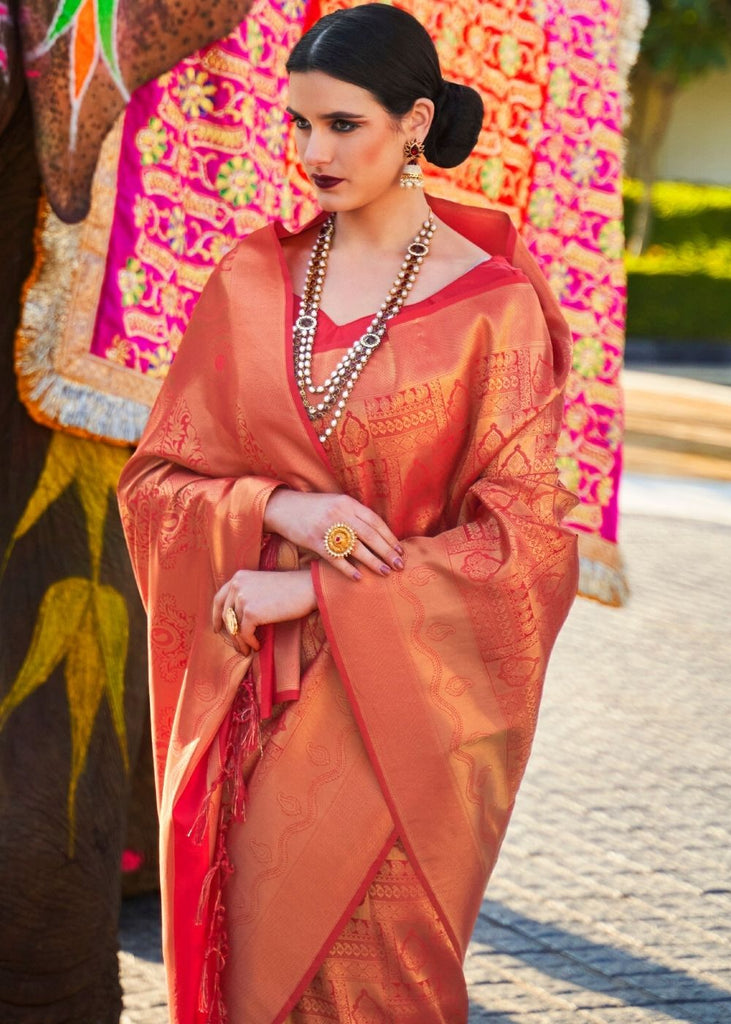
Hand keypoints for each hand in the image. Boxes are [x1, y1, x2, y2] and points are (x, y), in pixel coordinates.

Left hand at [212, 569, 316, 654]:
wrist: (309, 588)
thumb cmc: (291, 589)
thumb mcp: (262, 586)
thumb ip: (247, 595)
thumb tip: (236, 620)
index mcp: (238, 577)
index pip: (218, 599)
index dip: (216, 616)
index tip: (218, 629)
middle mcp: (237, 585)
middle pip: (225, 616)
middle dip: (229, 634)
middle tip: (237, 646)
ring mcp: (242, 598)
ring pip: (234, 627)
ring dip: (241, 642)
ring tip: (248, 650)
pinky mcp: (251, 612)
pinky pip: (245, 634)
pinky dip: (250, 643)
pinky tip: (258, 646)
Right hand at [264, 489, 403, 580]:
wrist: (283, 507)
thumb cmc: (314, 508)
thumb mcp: (336, 504)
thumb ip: (355, 515)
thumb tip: (378, 532)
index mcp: (348, 503)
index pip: (375, 521)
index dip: (389, 537)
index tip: (400, 550)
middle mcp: (339, 513)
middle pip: (370, 535)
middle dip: (387, 551)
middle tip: (399, 565)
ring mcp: (326, 527)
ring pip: (356, 547)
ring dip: (373, 562)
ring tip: (385, 572)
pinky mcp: (314, 540)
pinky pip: (335, 558)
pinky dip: (348, 569)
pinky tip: (359, 577)